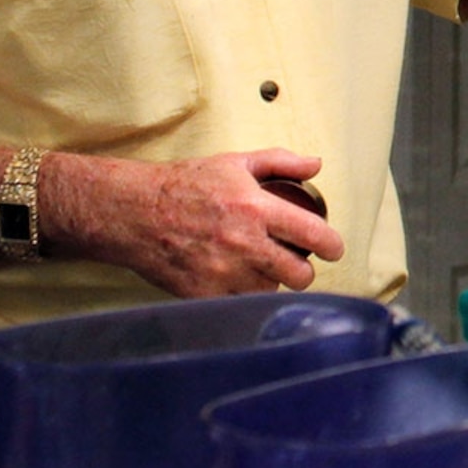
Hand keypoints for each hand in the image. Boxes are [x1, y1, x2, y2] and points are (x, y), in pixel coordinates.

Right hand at [81, 148, 341, 296]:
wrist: (134, 213)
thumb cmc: (185, 185)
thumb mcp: (234, 163)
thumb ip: (280, 162)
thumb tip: (316, 164)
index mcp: (256, 208)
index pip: (312, 234)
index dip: (332, 246)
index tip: (333, 250)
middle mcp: (243, 243)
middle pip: (298, 274)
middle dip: (303, 271)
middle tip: (295, 264)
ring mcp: (223, 272)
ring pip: (270, 291)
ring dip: (270, 282)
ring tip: (259, 269)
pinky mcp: (203, 294)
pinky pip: (240, 305)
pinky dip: (244, 296)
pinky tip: (237, 281)